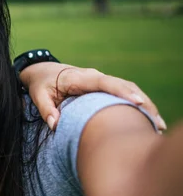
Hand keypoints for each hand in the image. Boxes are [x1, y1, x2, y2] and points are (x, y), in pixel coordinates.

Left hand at [20, 62, 165, 130]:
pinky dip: (137, 103)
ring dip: (144, 104)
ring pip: (128, 88)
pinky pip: (124, 92)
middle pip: (123, 85)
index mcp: (79, 78)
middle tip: (156, 122)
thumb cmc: (40, 84)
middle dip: (141, 102)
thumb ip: (46, 109)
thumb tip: (55, 125)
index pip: (104, 83)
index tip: (138, 101)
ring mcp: (101, 81)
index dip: (122, 92)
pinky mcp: (104, 87)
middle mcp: (94, 77)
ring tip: (157, 125)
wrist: (42, 71)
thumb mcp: (38, 95)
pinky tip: (148, 120)